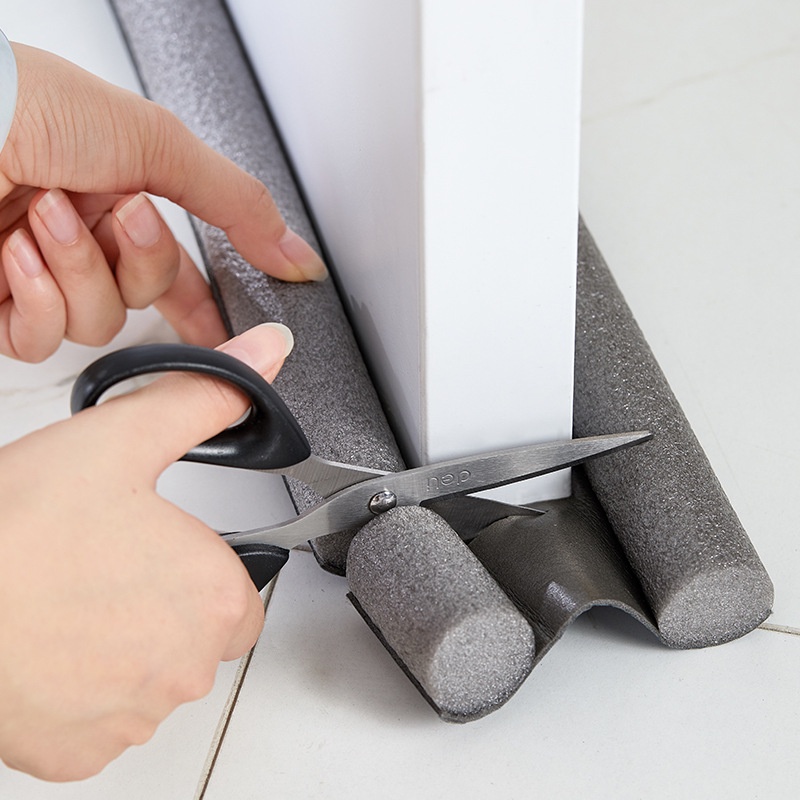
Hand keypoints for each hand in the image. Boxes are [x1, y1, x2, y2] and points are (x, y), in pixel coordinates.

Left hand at [0, 44, 325, 361]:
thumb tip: (298, 255)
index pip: (173, 274)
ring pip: (95, 325)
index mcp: (118, 198)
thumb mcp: (160, 145)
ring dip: (78, 273)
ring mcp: (36, 274)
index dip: (201, 310)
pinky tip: (17, 256)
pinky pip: (39, 341)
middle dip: (136, 262)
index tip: (228, 338)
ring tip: (45, 218)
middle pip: (143, 300)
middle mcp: (79, 239)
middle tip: (118, 215)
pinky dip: (36, 300)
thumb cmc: (29, 106)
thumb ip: (237, 205)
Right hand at [0, 322, 292, 781]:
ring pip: (149, 677)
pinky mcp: (80, 754)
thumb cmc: (17, 532)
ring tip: (68, 601)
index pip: (244, 595)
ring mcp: (133, 717)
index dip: (205, 569)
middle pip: (197, 636)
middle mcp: (188, 667)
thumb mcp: (121, 440)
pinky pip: (100, 720)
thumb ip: (205, 400)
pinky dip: (80, 690)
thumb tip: (266, 353)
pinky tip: (46, 647)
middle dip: (162, 605)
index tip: (163, 554)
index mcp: (216, 596)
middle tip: (104, 568)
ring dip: (120, 646)